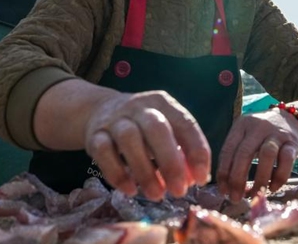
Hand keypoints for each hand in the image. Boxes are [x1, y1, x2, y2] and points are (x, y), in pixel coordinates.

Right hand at [84, 90, 210, 200]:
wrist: (98, 110)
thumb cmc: (142, 126)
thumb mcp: (165, 130)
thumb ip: (181, 151)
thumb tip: (194, 178)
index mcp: (163, 103)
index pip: (185, 123)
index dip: (196, 151)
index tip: (202, 178)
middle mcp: (139, 106)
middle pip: (156, 128)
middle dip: (170, 162)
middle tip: (179, 191)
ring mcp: (115, 119)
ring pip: (129, 139)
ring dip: (145, 171)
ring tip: (156, 195)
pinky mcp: (95, 134)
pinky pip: (104, 153)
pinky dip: (118, 174)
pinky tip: (130, 190)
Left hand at [215, 108, 297, 201]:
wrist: (291, 119)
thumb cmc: (262, 134)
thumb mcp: (246, 135)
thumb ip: (236, 155)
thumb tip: (227, 187)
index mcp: (242, 125)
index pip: (228, 149)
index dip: (223, 172)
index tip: (223, 191)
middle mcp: (258, 127)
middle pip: (245, 153)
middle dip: (238, 179)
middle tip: (235, 198)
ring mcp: (276, 133)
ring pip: (266, 155)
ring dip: (259, 179)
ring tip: (254, 195)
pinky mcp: (292, 142)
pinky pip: (286, 160)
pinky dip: (279, 177)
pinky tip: (273, 188)